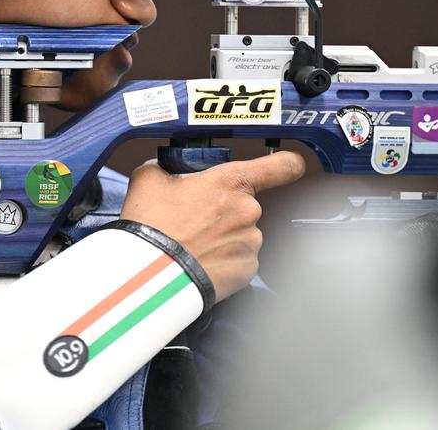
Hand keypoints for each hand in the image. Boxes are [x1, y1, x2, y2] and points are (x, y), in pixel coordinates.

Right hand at [120, 152, 306, 302]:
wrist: (150, 274)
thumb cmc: (151, 225)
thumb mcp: (149, 178)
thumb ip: (168, 167)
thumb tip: (169, 170)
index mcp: (232, 181)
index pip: (282, 166)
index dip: (288, 163)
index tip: (289, 165)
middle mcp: (249, 210)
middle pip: (246, 205)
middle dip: (224, 210)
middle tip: (194, 220)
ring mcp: (251, 242)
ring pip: (242, 234)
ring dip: (224, 237)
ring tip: (193, 245)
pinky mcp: (248, 271)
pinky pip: (240, 260)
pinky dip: (224, 261)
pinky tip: (201, 261)